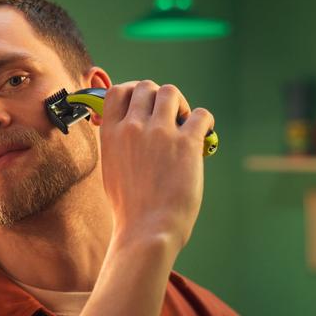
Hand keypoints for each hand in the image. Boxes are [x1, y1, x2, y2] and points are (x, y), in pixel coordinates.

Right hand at [97, 80, 214, 251]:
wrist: (147, 229)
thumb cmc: (129, 208)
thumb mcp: (110, 169)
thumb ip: (117, 144)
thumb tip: (126, 132)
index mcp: (111, 134)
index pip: (116, 90)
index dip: (131, 91)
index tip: (141, 103)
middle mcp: (134, 128)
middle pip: (146, 86)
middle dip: (158, 97)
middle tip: (167, 117)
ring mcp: (160, 133)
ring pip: (171, 92)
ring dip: (180, 104)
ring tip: (184, 124)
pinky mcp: (187, 144)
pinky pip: (201, 115)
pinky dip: (205, 122)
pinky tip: (203, 138)